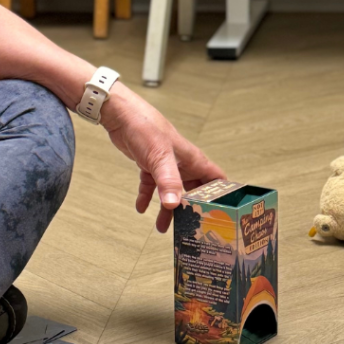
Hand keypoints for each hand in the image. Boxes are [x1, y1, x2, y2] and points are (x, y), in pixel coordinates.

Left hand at [101, 85, 225, 231]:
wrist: (120, 114)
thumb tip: (173, 205)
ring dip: (168, 208)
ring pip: (172, 191)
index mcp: (192, 159)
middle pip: (194, 190)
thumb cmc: (145, 127)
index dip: (223, 197)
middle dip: (193, 210)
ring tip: (163, 227)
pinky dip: (147, 196)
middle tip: (190, 229)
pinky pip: (151, 185)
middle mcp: (182, 162)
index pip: (216, 180)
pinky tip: (141, 207)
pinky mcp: (149, 163)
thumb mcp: (159, 157)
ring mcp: (165, 163)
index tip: (223, 215)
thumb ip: (168, 181)